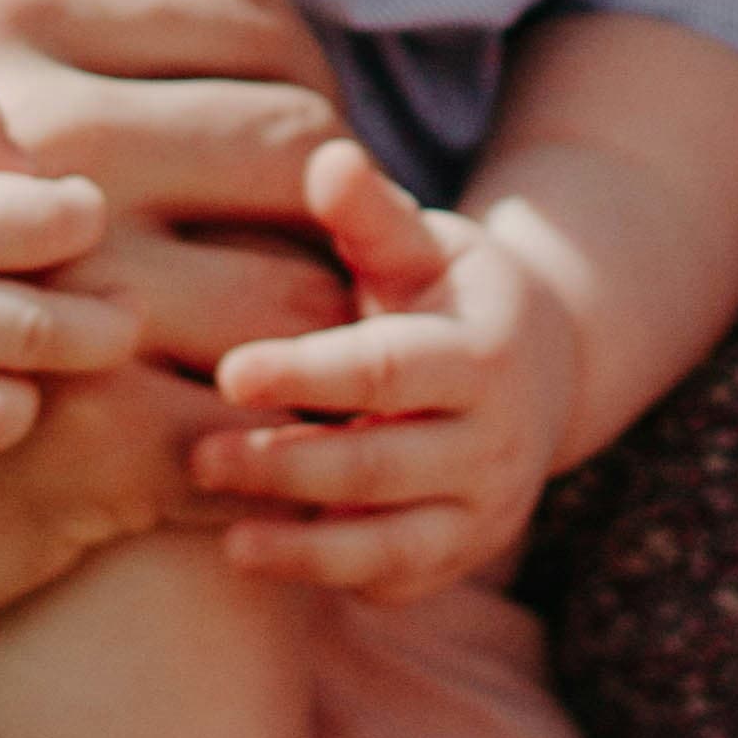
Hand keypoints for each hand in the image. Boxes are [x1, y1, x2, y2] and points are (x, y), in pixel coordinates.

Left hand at [193, 139, 584, 601]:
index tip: (229, 373)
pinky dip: (331, 574)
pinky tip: (263, 555)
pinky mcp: (460, 557)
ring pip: (393, 544)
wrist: (537, 368)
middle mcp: (496, 442)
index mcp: (482, 352)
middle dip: (288, 465)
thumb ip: (369, 212)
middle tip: (200, 456)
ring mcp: (484, 510)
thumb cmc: (446, 289)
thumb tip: (325, 157)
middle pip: (382, 465)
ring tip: (227, 535)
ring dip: (306, 546)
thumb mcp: (422, 242)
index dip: (307, 373)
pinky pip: (395, 581)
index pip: (385, 370)